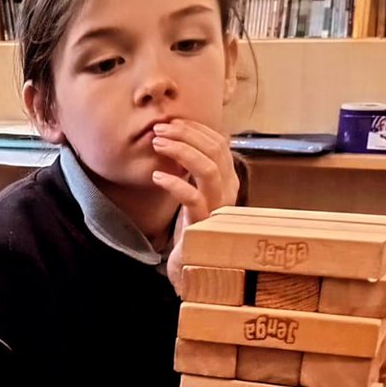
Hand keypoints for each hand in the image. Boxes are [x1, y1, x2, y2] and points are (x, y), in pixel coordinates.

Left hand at [152, 121, 238, 294]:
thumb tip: (179, 137)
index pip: (220, 142)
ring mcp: (218, 208)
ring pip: (207, 169)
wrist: (192, 264)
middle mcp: (229, 191)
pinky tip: (156, 176)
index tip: (172, 122)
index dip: (196, 128)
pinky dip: (174, 183)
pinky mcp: (203, 224)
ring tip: (157, 144)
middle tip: (160, 129)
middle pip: (215, 150)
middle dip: (186, 134)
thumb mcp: (194, 191)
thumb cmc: (191, 225)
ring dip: (181, 151)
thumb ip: (193, 168)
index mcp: (229, 180)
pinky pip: (192, 198)